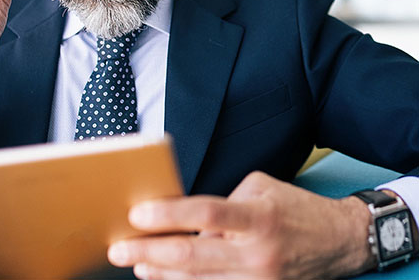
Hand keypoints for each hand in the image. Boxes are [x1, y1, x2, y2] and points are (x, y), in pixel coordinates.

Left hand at [108, 172, 374, 279]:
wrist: (338, 240)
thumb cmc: (295, 206)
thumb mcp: (261, 188)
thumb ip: (224, 202)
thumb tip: (190, 222)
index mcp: (258, 216)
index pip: (206, 212)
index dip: (169, 214)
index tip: (137, 214)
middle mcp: (257, 252)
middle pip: (193, 255)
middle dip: (150, 253)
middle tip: (119, 250)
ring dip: (163, 274)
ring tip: (136, 265)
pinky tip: (167, 278)